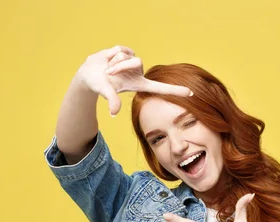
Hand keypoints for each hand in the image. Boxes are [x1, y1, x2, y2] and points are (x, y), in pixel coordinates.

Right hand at [75, 45, 192, 115]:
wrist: (88, 74)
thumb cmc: (98, 85)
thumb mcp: (105, 92)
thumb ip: (112, 100)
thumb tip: (114, 113)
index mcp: (138, 84)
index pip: (161, 87)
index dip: (175, 90)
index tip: (192, 93)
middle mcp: (138, 73)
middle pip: (137, 62)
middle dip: (121, 65)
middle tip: (108, 72)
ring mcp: (132, 62)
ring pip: (127, 55)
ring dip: (114, 61)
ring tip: (107, 68)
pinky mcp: (126, 52)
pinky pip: (121, 49)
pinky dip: (111, 54)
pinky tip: (107, 59)